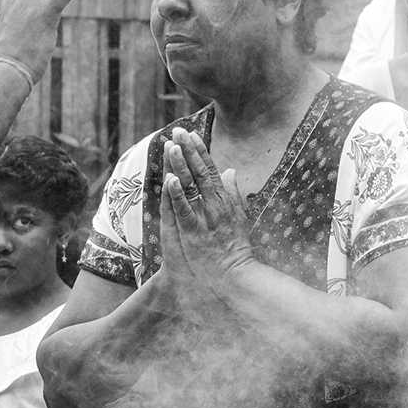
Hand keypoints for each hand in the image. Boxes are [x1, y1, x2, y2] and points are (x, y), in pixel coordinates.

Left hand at [161, 129, 255, 292]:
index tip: (192, 134)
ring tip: (172, 147)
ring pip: (190, 187)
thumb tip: (230, 170)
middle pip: (199, 172)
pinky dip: (177, 195)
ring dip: (180, 166)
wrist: (236, 275)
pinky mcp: (193, 232)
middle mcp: (215, 205)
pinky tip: (170, 180)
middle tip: (178, 131)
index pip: (210, 170)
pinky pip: (183, 210)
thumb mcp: (238, 215)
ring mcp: (204, 218)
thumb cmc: (235, 247)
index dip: (200, 151)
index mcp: (224, 200)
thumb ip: (232, 192)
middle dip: (188, 151)